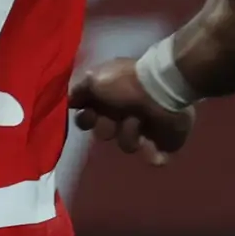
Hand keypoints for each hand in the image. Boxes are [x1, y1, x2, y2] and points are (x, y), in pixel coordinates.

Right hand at [68, 57, 192, 164]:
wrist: (162, 88)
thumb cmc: (126, 83)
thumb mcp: (94, 79)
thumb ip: (79, 92)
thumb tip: (71, 103)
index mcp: (108, 100)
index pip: (87, 119)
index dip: (86, 120)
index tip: (91, 115)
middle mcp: (123, 114)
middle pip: (104, 134)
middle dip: (107, 128)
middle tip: (116, 118)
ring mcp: (144, 129)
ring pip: (127, 146)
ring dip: (130, 135)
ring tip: (139, 122)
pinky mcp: (163, 140)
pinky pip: (154, 156)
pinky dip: (154, 156)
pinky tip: (154, 151)